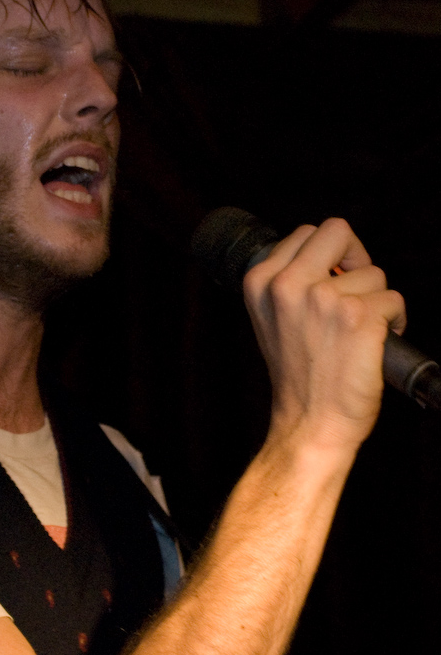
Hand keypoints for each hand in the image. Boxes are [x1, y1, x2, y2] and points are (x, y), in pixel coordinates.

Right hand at [243, 218, 405, 452]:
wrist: (310, 422)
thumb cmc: (298, 376)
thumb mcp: (271, 319)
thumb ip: (288, 282)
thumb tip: (329, 257)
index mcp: (261, 281)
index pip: (307, 233)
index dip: (330, 253)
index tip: (335, 277)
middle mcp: (288, 285)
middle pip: (338, 231)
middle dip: (356, 258)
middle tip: (358, 290)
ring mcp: (323, 299)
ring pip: (374, 274)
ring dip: (377, 301)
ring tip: (360, 334)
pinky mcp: (358, 317)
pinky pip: (395, 300)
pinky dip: (394, 322)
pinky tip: (375, 344)